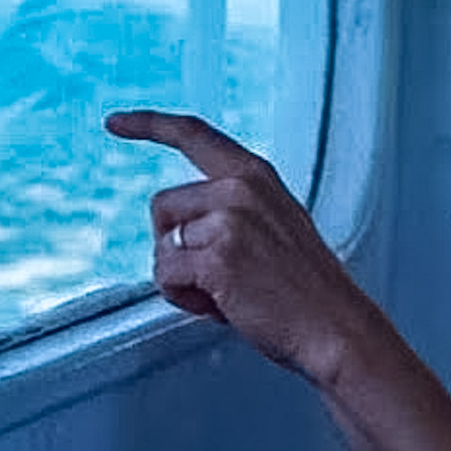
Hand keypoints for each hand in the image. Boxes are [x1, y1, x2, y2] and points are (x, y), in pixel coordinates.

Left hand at [103, 111, 376, 385]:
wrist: (335, 329)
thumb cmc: (307, 291)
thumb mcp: (277, 225)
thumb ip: (234, 210)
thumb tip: (181, 226)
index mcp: (255, 176)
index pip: (192, 134)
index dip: (148, 124)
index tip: (115, 121)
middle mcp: (240, 190)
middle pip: (162, 207)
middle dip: (175, 246)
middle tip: (217, 275)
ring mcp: (229, 221)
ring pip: (162, 246)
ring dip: (182, 277)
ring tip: (226, 294)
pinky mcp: (217, 258)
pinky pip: (166, 275)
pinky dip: (183, 298)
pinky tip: (219, 307)